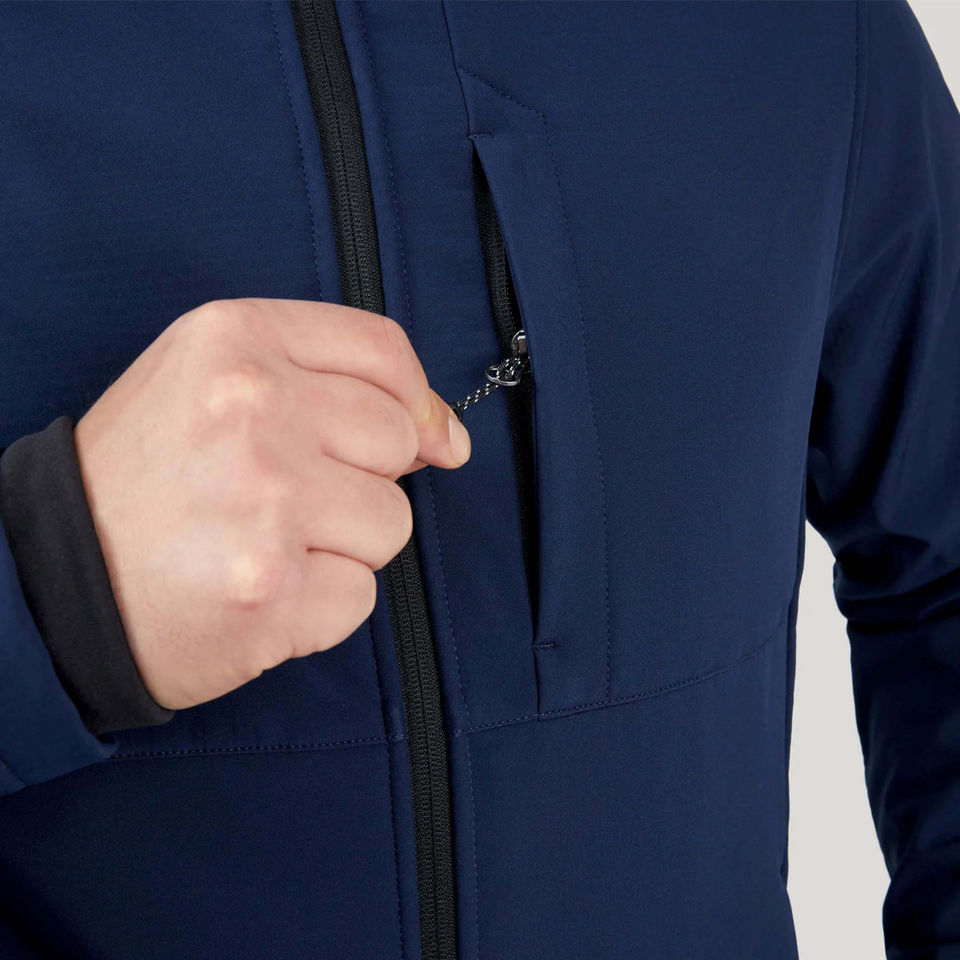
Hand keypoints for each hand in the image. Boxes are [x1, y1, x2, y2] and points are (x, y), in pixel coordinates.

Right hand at [74, 298, 469, 709]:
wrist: (55, 582)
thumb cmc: (143, 480)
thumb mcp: (211, 384)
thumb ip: (329, 383)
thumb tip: (448, 437)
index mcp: (235, 340)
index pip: (382, 351)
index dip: (416, 400)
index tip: (425, 438)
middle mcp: (254, 408)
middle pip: (397, 440)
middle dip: (362, 478)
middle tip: (286, 500)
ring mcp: (267, 502)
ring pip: (391, 523)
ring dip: (343, 547)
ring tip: (265, 546)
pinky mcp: (274, 590)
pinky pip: (360, 596)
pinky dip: (320, 606)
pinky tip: (258, 593)